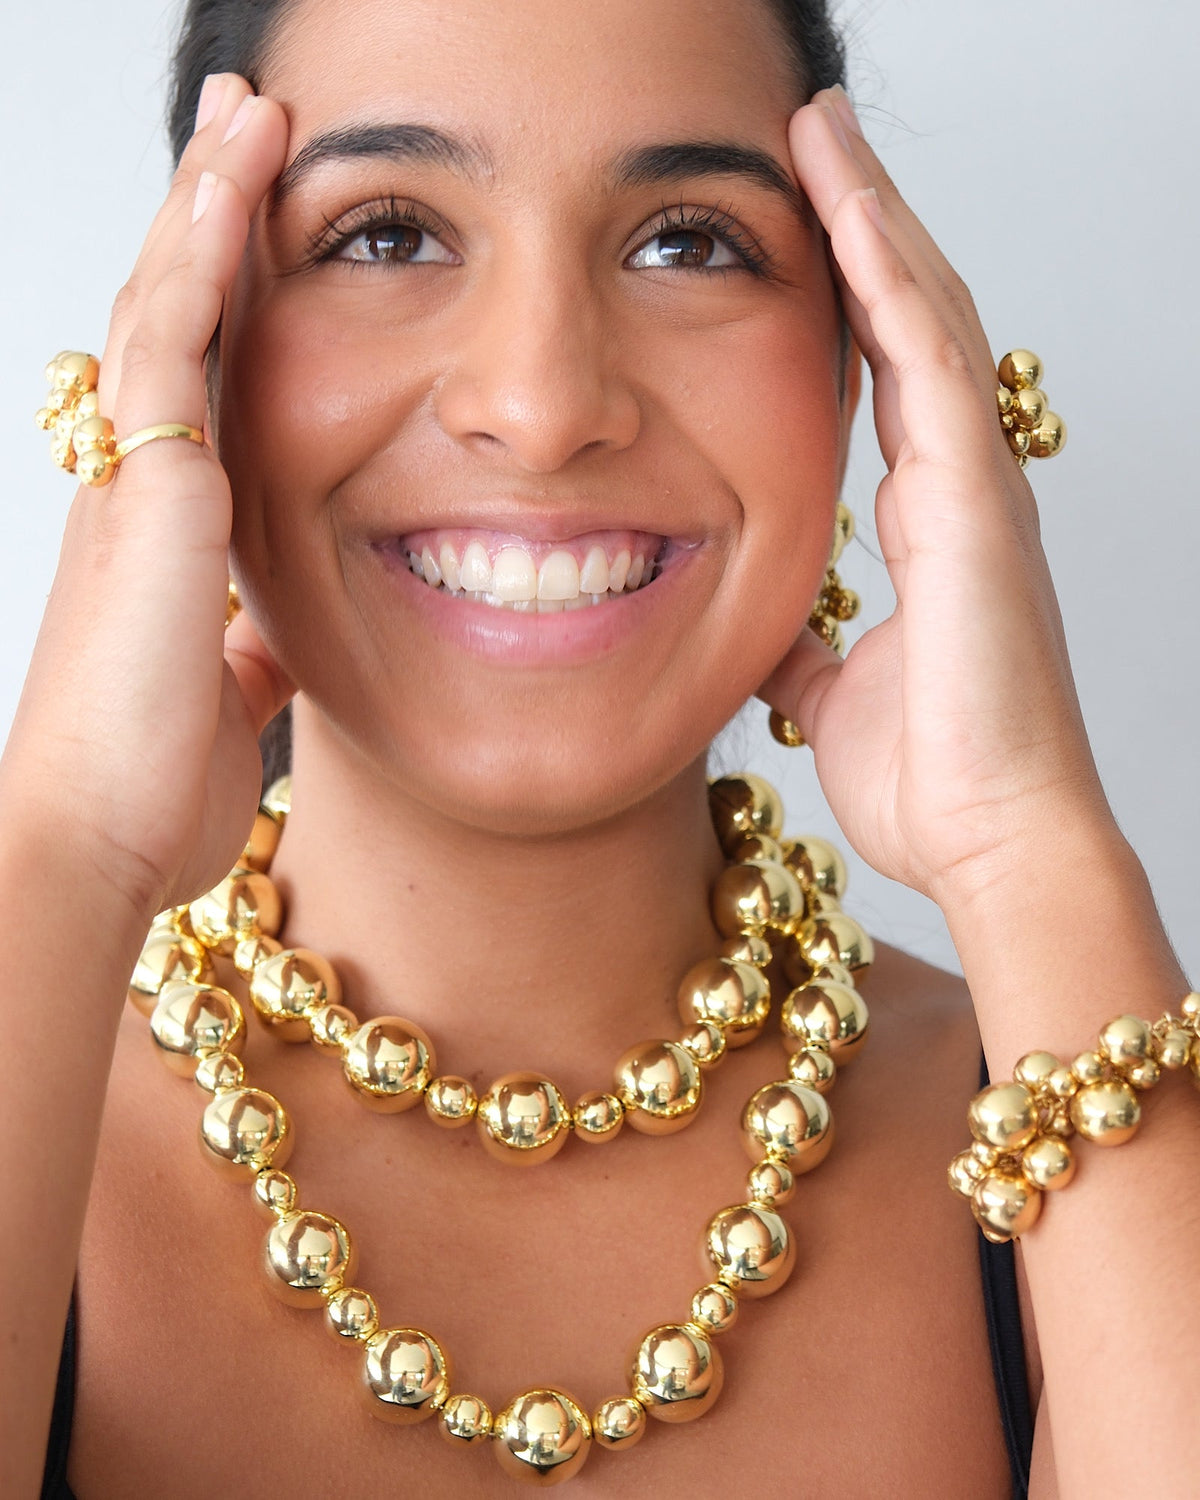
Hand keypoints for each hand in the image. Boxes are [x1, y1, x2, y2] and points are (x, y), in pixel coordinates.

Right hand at [1, 76, 293, 918]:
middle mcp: (136, 483)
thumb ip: (246, 650)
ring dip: (205, 207)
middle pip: (172, 319)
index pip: (193, 383)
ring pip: (166, 307)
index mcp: (160, 526)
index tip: (249, 230)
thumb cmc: (145, 783)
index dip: (218, 302)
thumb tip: (277, 641)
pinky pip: (171, 349)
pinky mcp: (147, 494)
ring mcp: (132, 480)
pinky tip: (229, 190)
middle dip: (205, 221)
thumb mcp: (222, 695)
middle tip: (239, 130)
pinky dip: (200, 264)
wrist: (97, 837)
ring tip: (244, 115)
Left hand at [759, 87, 1114, 911]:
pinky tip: (853, 212)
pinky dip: (891, 283)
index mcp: (928, 519)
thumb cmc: (933, 777)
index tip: (800, 224)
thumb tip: (767, 629)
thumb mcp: (832, 694)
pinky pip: (930, 367)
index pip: (884, 376)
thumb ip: (804, 646)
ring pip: (925, 316)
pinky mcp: (975, 503)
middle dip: (863, 223)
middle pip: (909, 321)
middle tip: (812, 137)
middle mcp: (957, 485)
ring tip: (824, 131)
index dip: (847, 292)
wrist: (991, 838)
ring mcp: (974, 486)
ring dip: (874, 218)